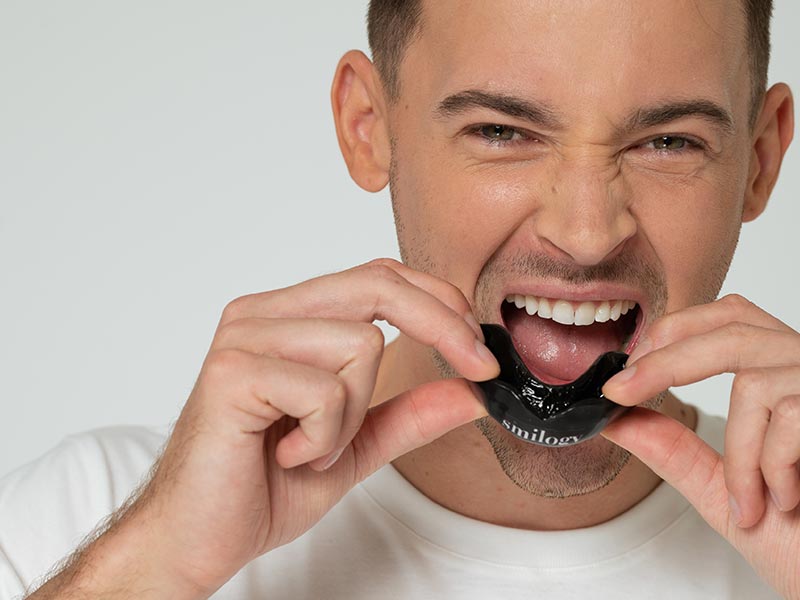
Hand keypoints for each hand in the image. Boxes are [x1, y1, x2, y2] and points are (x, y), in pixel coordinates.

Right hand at [33, 259, 498, 598]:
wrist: (196, 537)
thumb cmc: (261, 486)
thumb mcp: (354, 446)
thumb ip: (408, 415)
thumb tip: (469, 391)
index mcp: (288, 317)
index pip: (378, 277)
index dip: (439, 302)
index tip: (480, 349)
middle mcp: (263, 313)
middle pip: (378, 285)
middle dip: (443, 327)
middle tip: (475, 370)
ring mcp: (245, 335)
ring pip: (360, 343)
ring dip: (353, 415)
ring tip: (311, 448)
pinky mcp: (233, 370)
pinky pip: (326, 389)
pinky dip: (325, 437)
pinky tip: (289, 454)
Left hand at [602, 294, 799, 598]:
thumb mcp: (721, 488)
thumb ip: (672, 449)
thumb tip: (616, 418)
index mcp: (783, 375)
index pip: (729, 317)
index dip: (673, 333)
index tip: (626, 373)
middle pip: (732, 327)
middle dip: (664, 362)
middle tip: (620, 392)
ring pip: (754, 384)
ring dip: (737, 455)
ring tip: (748, 501)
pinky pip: (791, 418)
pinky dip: (770, 468)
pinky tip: (785, 500)